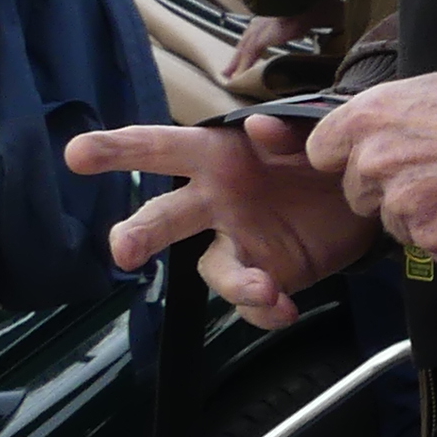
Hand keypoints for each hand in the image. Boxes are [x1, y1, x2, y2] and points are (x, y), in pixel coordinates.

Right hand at [68, 113, 373, 327]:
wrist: (359, 193)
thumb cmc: (316, 153)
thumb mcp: (308, 132)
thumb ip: (285, 130)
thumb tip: (258, 125)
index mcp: (212, 156)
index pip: (155, 148)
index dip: (115, 150)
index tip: (76, 154)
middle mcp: (212, 203)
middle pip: (162, 219)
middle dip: (138, 234)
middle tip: (123, 252)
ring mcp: (236, 243)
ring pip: (213, 271)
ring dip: (234, 283)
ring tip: (264, 290)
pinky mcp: (266, 276)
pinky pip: (254, 302)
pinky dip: (266, 310)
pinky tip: (285, 309)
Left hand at [227, 3, 342, 82]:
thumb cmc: (322, 2)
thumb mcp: (334, 15)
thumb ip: (340, 24)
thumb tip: (358, 31)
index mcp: (283, 13)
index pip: (267, 26)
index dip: (262, 35)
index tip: (259, 45)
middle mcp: (268, 20)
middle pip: (250, 38)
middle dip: (241, 51)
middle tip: (233, 65)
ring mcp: (262, 28)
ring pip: (245, 48)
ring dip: (237, 62)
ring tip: (229, 75)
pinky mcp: (261, 38)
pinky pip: (247, 56)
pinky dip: (241, 67)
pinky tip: (235, 79)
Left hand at [307, 64, 436, 264]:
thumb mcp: (431, 86)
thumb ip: (398, 113)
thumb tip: (397, 123)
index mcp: (366, 118)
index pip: (321, 151)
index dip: (349, 157)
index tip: (375, 157)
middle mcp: (372, 161)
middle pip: (359, 195)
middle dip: (390, 192)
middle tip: (435, 175)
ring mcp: (400, 203)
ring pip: (397, 225)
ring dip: (425, 217)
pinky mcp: (433, 236)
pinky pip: (435, 248)